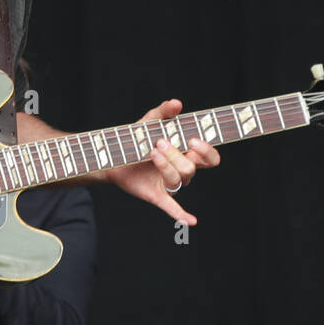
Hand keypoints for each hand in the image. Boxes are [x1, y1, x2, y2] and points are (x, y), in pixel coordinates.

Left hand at [104, 99, 219, 224]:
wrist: (113, 154)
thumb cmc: (137, 137)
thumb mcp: (149, 121)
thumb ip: (164, 111)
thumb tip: (177, 103)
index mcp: (187, 153)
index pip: (210, 158)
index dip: (206, 151)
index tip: (192, 140)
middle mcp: (182, 169)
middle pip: (192, 167)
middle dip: (177, 155)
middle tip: (160, 142)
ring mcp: (170, 183)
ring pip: (179, 180)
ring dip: (166, 166)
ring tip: (151, 152)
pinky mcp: (157, 194)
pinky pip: (173, 207)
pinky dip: (182, 214)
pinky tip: (191, 220)